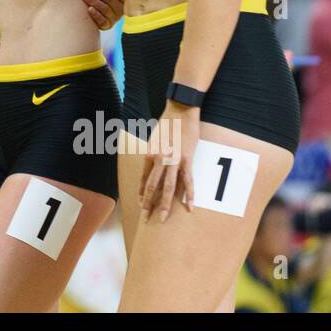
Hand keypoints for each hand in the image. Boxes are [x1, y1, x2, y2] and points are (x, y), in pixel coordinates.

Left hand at [140, 103, 199, 222]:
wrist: (180, 110)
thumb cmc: (167, 123)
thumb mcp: (154, 139)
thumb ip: (154, 153)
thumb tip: (154, 164)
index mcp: (149, 155)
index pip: (143, 180)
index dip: (142, 194)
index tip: (141, 206)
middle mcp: (159, 160)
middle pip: (152, 187)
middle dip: (148, 205)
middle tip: (146, 220)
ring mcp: (173, 160)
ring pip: (168, 188)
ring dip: (165, 205)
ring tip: (163, 219)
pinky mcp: (186, 159)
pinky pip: (188, 181)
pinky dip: (189, 195)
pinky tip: (190, 207)